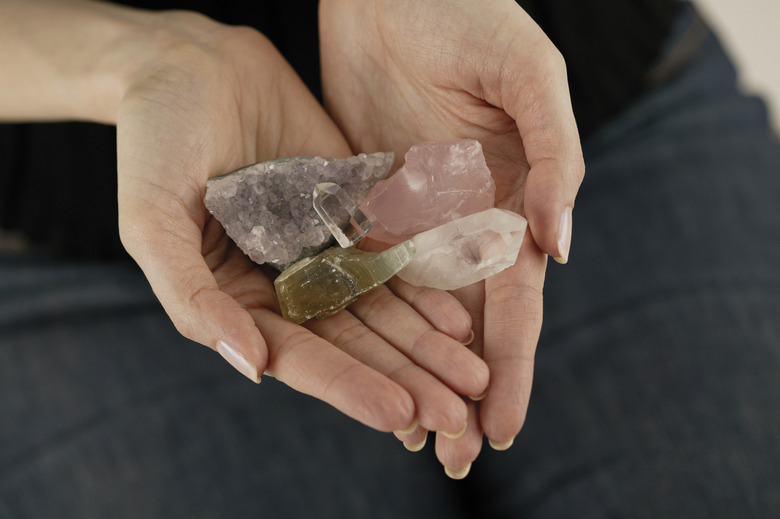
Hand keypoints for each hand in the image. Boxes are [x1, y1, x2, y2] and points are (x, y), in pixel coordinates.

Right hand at [112, 8, 487, 433]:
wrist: (191, 64)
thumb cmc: (153, 139)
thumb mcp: (151, 219)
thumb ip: (192, 295)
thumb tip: (253, 366)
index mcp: (236, 299)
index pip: (299, 356)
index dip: (349, 387)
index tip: (401, 416)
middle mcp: (283, 284)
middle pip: (353, 343)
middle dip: (404, 379)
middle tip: (457, 414)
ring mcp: (320, 250)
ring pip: (381, 308)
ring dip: (426, 345)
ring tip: (472, 377)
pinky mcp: (349, 214)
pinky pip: (391, 257)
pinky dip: (424, 289)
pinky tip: (459, 318)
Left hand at [320, 0, 584, 472]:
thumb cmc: (473, 14)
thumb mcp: (527, 76)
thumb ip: (555, 156)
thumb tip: (562, 245)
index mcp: (514, 201)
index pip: (517, 303)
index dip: (513, 367)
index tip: (504, 430)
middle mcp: (466, 221)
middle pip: (468, 325)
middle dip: (465, 392)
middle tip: (456, 458)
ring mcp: (415, 216)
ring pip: (417, 313)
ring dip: (416, 373)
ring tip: (410, 433)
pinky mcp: (367, 201)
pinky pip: (367, 271)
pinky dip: (369, 323)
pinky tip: (362, 363)